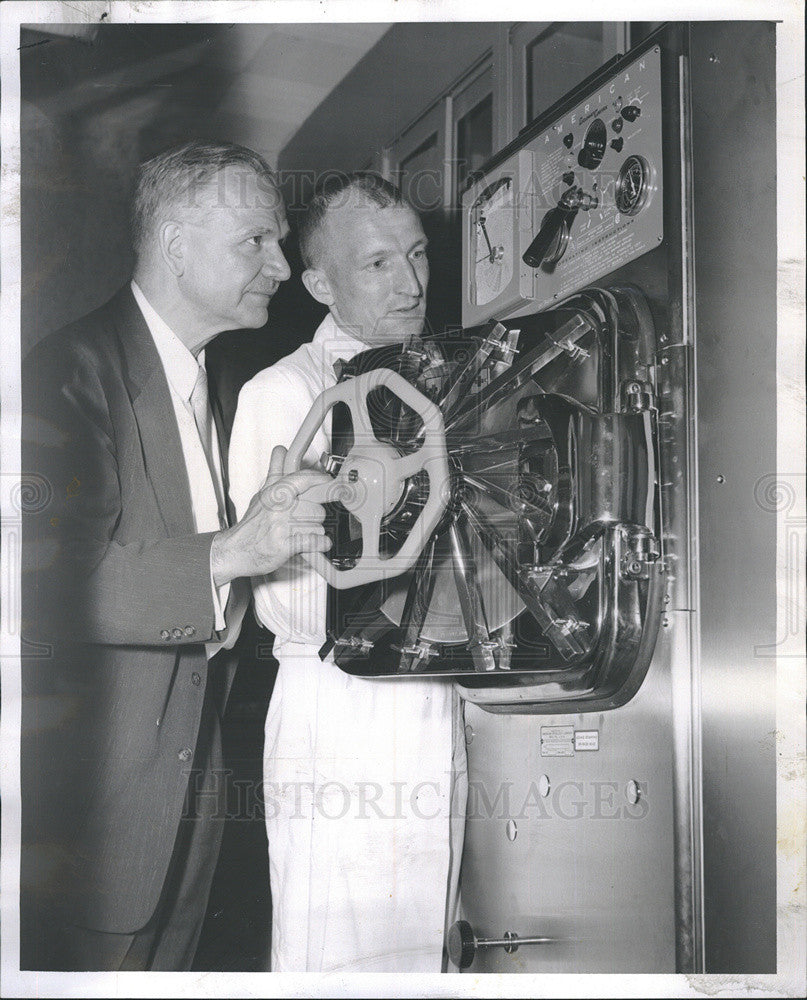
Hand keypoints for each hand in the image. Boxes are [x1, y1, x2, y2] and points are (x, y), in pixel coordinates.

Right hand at [211, 445, 331, 584]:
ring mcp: (282, 527)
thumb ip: (275, 472)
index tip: (327, 481)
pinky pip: (315, 541)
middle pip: (316, 507)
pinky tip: (316, 543)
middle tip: (306, 519)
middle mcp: (279, 508)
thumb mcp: (262, 494)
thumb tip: (280, 450)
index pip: (303, 479)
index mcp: (275, 493)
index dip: (319, 480)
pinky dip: (320, 544)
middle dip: (316, 516)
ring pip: (318, 525)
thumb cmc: (251, 524)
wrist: (235, 550)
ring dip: (316, 531)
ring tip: (304, 532)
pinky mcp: (285, 546)